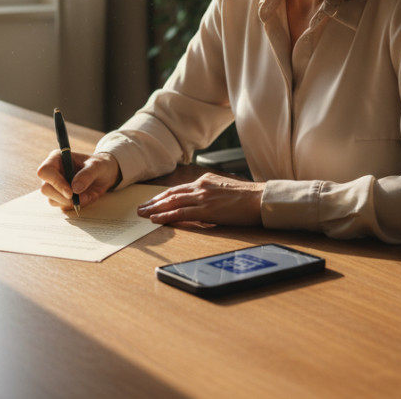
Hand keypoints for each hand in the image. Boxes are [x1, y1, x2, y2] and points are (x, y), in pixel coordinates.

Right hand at [36, 150, 119, 210]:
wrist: (105, 174)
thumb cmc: (99, 165)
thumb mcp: (97, 166)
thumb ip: (87, 175)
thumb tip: (75, 188)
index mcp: (57, 159)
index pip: (45, 171)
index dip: (55, 183)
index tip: (70, 192)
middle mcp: (53, 173)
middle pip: (45, 189)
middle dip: (62, 197)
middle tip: (78, 198)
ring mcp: (55, 186)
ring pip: (52, 200)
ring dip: (70, 202)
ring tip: (88, 196)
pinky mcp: (61, 197)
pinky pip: (63, 206)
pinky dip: (75, 205)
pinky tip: (86, 197)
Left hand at [136, 172, 263, 226]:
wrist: (260, 199)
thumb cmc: (248, 198)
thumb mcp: (225, 192)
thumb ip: (211, 196)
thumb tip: (201, 207)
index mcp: (206, 181)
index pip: (179, 189)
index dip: (163, 196)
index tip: (152, 201)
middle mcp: (201, 186)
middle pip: (171, 194)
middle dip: (154, 201)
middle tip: (140, 208)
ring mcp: (203, 197)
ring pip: (172, 202)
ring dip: (155, 208)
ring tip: (142, 214)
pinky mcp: (206, 209)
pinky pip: (181, 213)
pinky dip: (166, 216)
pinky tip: (156, 219)